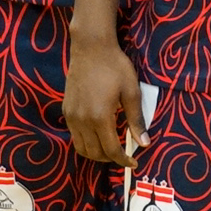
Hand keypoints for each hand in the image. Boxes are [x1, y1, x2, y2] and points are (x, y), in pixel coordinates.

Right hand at [64, 34, 145, 166]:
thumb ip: (136, 120)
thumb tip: (144, 143)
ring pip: (81, 147)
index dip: (123, 160)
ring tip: (111, 147)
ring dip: (96, 153)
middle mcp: (82, 120)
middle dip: (110, 158)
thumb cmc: (115, 67)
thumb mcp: (131, 92)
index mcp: (100, 117)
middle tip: (124, 154)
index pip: (111, 150)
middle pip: (94, 153)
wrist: (91, 48)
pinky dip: (86, 142)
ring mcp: (71, 116)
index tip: (133, 163)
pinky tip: (98, 134)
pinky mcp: (66, 110)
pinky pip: (74, 135)